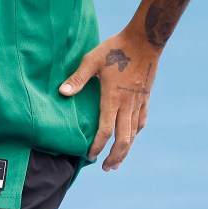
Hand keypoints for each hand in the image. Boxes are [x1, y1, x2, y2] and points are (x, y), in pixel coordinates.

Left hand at [59, 32, 158, 170]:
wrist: (145, 40)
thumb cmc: (115, 49)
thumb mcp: (92, 60)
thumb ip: (78, 78)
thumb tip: (62, 92)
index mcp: (113, 98)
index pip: (105, 130)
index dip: (98, 146)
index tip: (90, 156)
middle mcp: (127, 104)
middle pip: (124, 139)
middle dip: (115, 157)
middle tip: (106, 168)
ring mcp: (138, 102)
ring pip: (134, 133)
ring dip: (126, 150)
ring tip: (117, 161)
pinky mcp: (145, 97)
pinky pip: (141, 121)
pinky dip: (135, 133)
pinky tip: (131, 137)